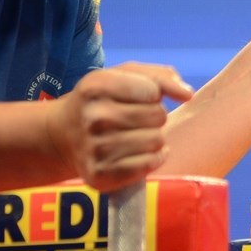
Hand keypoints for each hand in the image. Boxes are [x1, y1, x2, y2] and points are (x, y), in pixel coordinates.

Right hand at [46, 62, 192, 190]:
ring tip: (134, 136)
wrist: (63, 135)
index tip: (137, 97)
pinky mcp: (99, 175)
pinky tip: (140, 154)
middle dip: (154, 117)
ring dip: (153, 139)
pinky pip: (148, 165)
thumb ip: (160, 76)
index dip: (152, 94)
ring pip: (157, 141)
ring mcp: (95, 148)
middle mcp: (93, 117)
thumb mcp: (122, 76)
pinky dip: (152, 159)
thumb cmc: (102, 101)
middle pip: (159, 116)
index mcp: (96, 85)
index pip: (153, 90)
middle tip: (134, 120)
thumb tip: (188, 94)